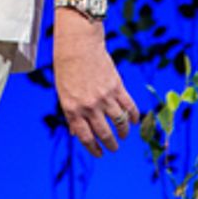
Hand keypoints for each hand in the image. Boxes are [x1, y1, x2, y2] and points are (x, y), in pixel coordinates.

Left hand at [53, 13, 139, 155]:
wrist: (78, 44)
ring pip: (120, 123)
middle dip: (111, 144)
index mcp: (72, 108)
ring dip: (124, 132)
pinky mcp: (117, 87)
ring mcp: (104, 97)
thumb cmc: (67, 67)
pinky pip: (130, 107)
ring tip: (124, 136)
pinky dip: (134, 117)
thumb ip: (71, 112)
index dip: (94, 149)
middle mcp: (89, 106)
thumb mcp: (63, 92)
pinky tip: (134, 121)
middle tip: (114, 148)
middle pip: (104, 133)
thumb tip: (76, 133)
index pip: (85, 137)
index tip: (100, 154)